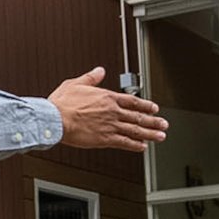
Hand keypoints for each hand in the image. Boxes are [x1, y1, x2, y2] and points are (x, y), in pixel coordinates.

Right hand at [48, 68, 166, 152]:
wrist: (55, 120)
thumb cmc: (62, 104)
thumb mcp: (75, 84)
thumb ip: (91, 78)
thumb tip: (99, 71)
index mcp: (107, 98)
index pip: (133, 101)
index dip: (146, 105)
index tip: (154, 108)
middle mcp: (113, 112)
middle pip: (138, 116)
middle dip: (153, 121)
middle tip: (164, 124)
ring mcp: (111, 126)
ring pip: (136, 130)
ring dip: (150, 133)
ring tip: (160, 136)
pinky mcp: (105, 139)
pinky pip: (124, 142)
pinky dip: (135, 145)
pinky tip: (142, 147)